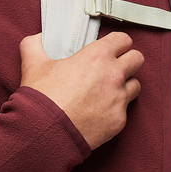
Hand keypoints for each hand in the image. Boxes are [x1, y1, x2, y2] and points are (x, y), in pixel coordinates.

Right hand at [19, 32, 143, 150]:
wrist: (45, 133)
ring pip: (136, 85)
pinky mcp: (119, 120)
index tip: (110, 49)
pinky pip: (125, 110)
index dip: (117, 43)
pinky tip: (100, 111)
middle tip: (114, 67)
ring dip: (125, 85)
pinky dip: (115, 109)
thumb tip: (38, 39)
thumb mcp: (33, 65)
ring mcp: (119, 99)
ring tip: (109, 90)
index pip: (123, 39)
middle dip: (128, 61)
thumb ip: (35, 45)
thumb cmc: (42, 99)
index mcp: (97, 56)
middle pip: (137, 59)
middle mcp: (113, 75)